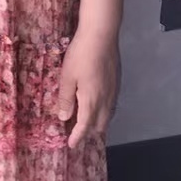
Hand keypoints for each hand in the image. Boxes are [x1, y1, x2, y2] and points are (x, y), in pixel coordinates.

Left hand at [56, 30, 119, 148]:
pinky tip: (97, 105)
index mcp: (91, 100)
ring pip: (108, 115)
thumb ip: (66, 99)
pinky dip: (104, 112)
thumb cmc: (80, 55)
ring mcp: (113, 91)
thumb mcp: (67, 77)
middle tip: (76, 132)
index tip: (71, 145)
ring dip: (97, 122)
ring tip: (86, 122)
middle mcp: (105, 99)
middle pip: (100, 125)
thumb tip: (64, 118)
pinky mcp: (116, 82)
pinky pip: (111, 105)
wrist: (101, 35)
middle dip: (89, 132)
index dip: (77, 137)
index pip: (85, 126)